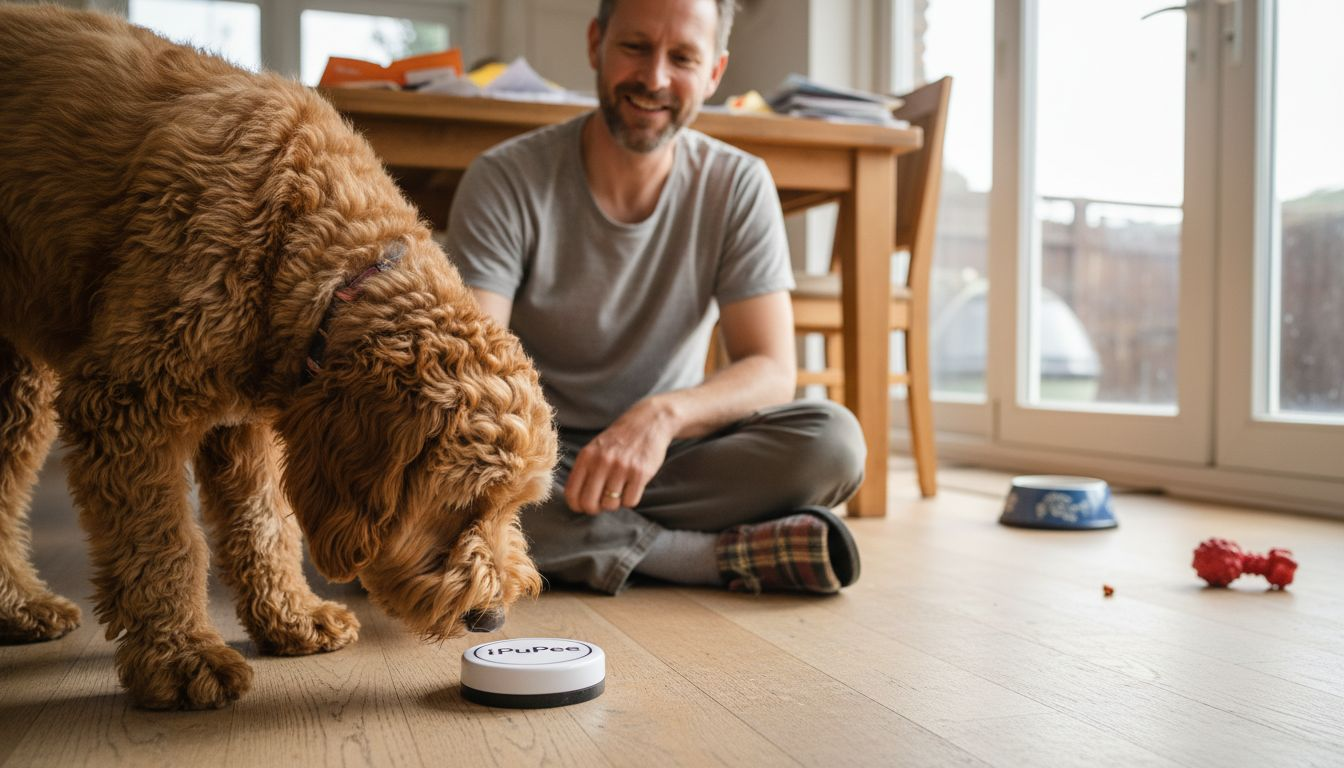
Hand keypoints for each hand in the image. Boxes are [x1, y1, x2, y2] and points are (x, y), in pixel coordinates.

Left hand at [564, 398, 675, 514]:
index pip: (572, 493)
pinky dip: (630, 499)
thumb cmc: (618, 440)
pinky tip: (632, 487)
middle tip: (601, 503)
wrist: (648, 422)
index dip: (576, 506)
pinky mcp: (640, 473)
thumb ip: (584, 470)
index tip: (583, 506)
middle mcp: (602, 461)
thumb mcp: (595, 449)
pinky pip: (630, 502)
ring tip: (619, 490)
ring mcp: (622, 467)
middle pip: (589, 503)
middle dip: (595, 509)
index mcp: (586, 456)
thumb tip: (577, 501)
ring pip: (611, 505)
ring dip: (615, 503)